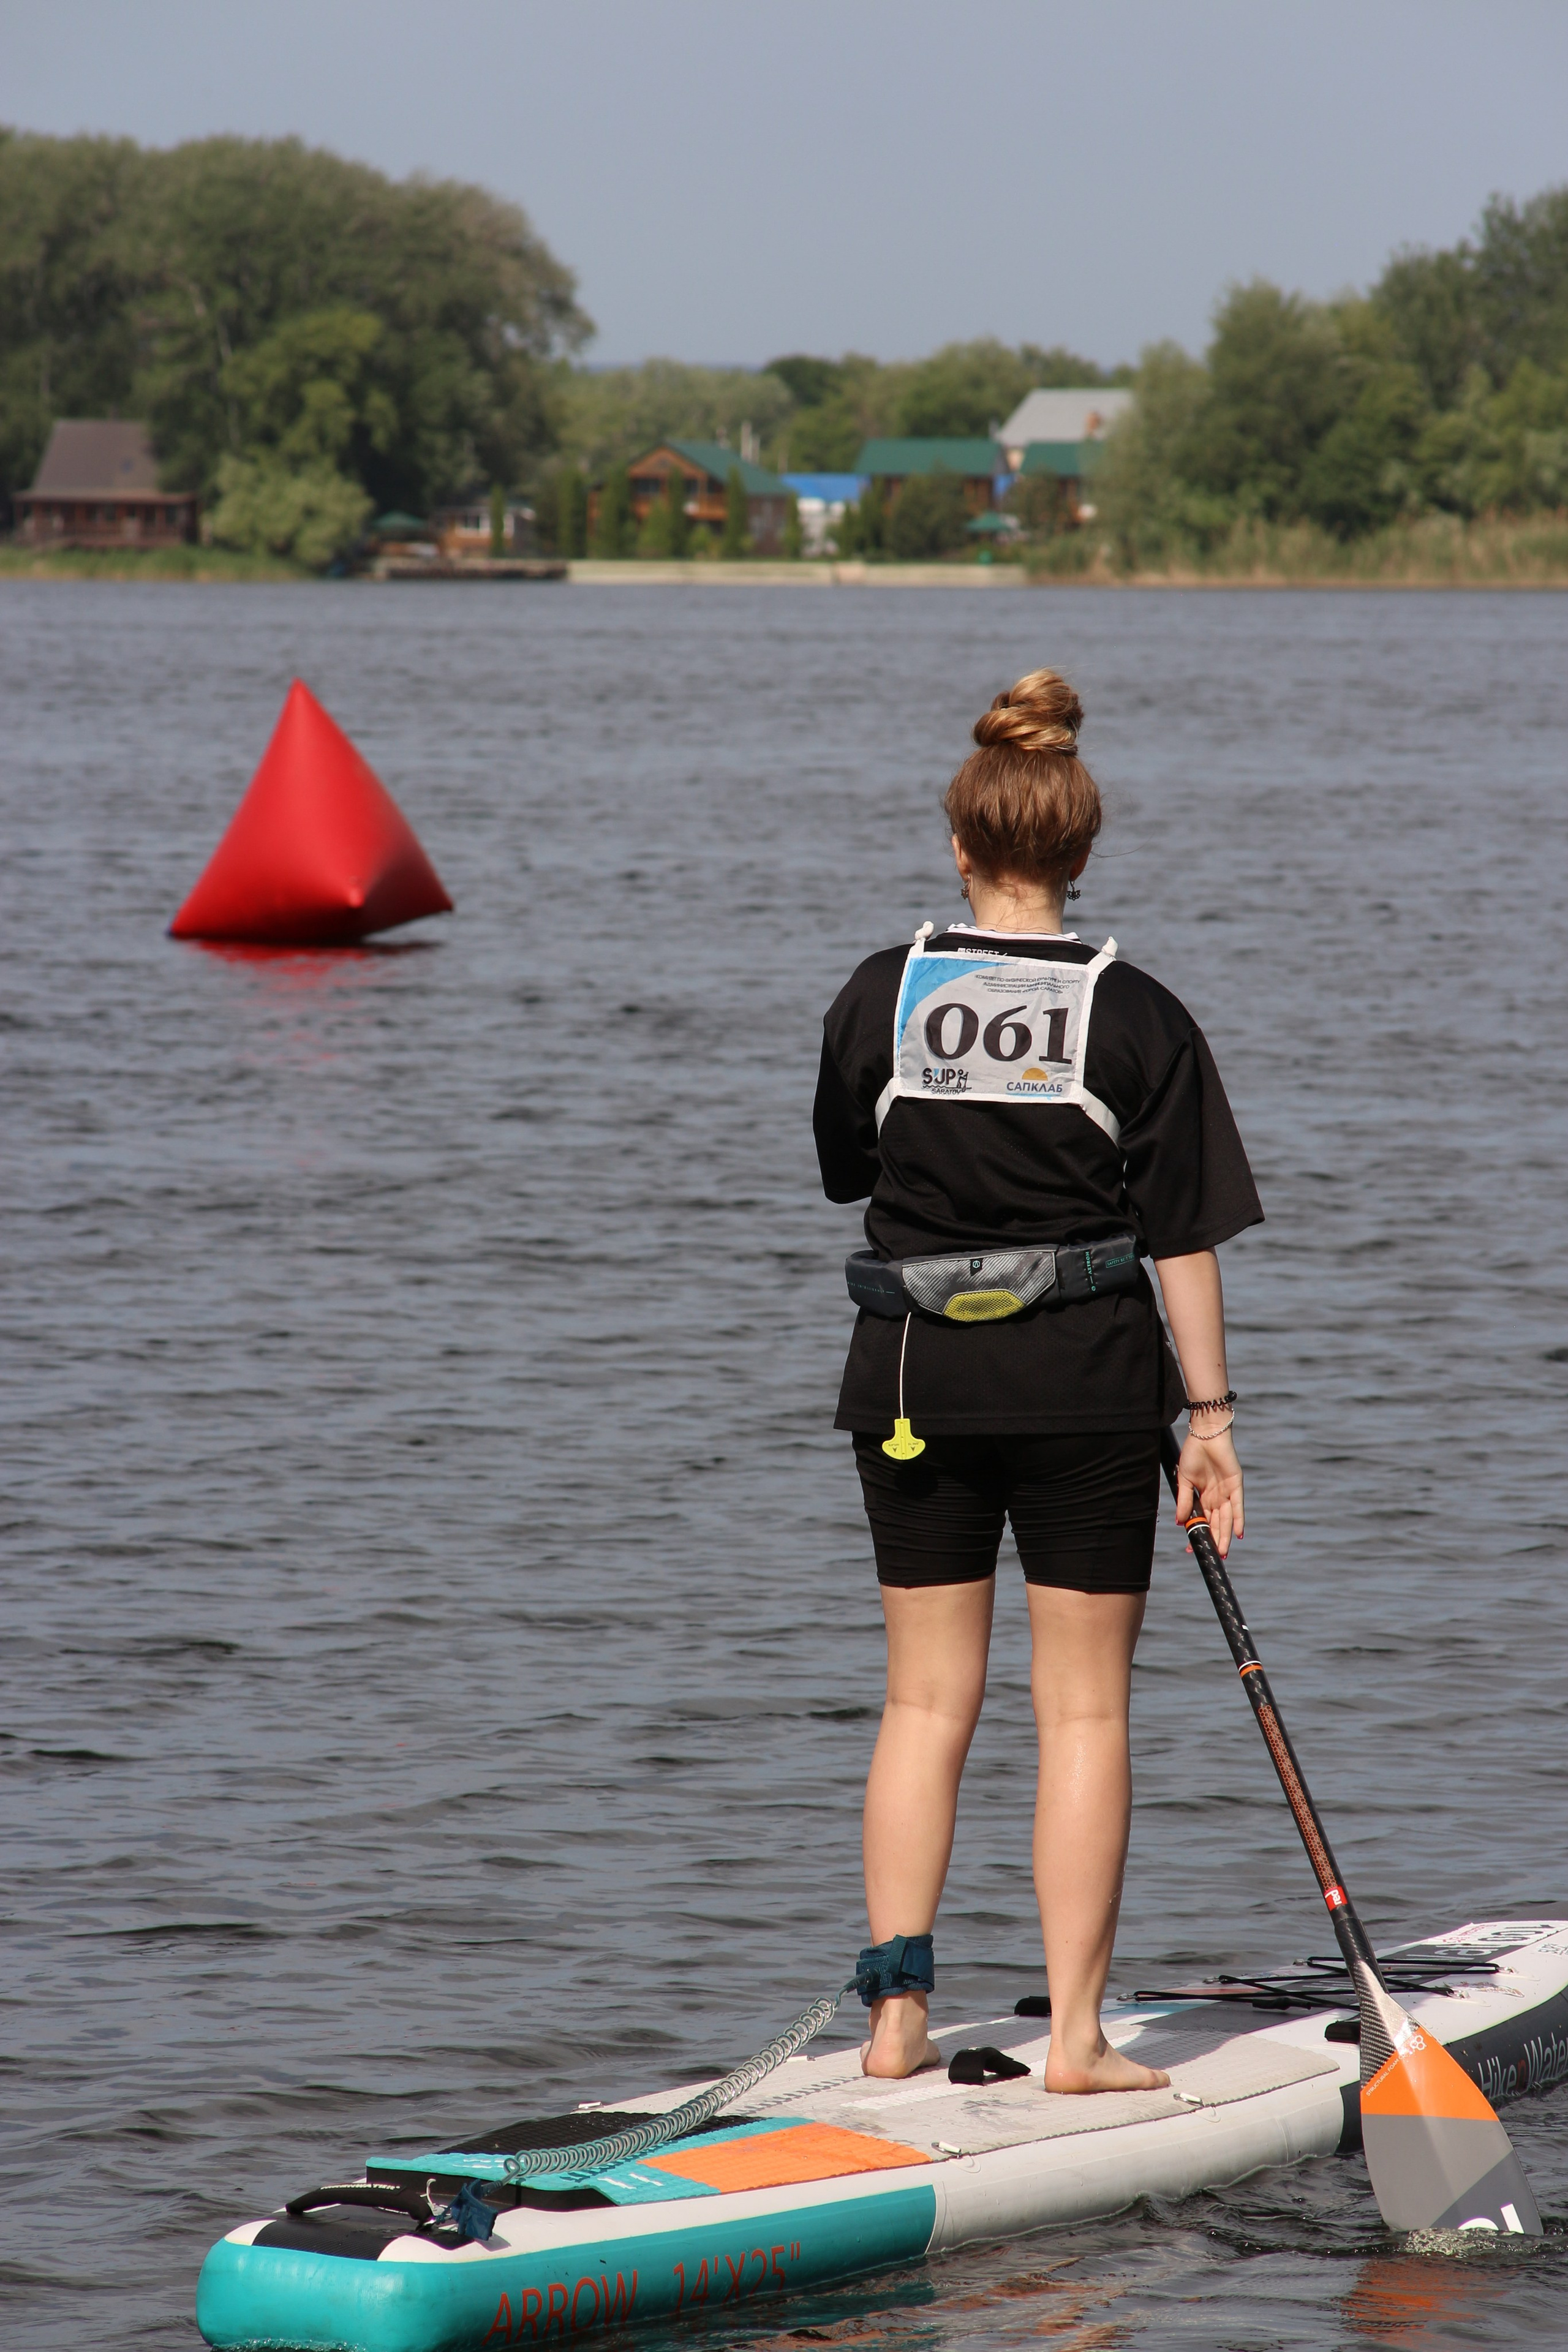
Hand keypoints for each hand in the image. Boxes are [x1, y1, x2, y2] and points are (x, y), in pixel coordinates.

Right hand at [1175, 1427, 1242, 1555]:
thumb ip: (1183, 1501)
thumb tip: (1180, 1522)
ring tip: (1223, 1551)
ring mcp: (1227, 1492)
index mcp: (1203, 1496)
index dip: (1199, 1534)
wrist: (1205, 1435)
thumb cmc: (1193, 1454)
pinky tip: (1238, 1533)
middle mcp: (1216, 1497)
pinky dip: (1238, 1520)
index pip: (1202, 1520)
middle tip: (1212, 1555)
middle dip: (1214, 1539)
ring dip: (1225, 1535)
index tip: (1192, 1548)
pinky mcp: (1235, 1485)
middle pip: (1216, 1523)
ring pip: (1227, 1519)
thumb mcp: (1184, 1480)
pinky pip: (1238, 1506)